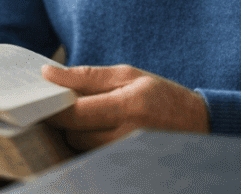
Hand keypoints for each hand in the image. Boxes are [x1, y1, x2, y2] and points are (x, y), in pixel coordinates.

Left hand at [41, 63, 209, 150]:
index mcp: (129, 106)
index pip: (76, 113)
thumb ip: (87, 76)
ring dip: (79, 134)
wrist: (199, 125)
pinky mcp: (126, 166)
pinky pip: (94, 158)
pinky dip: (91, 145)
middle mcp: (128, 135)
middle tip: (75, 106)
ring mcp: (128, 155)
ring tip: (95, 119)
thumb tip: (49, 73)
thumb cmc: (161, 95)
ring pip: (82, 149)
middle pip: (75, 135)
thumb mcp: (129, 75)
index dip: (54, 108)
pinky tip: (102, 133)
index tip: (41, 99)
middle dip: (68, 121)